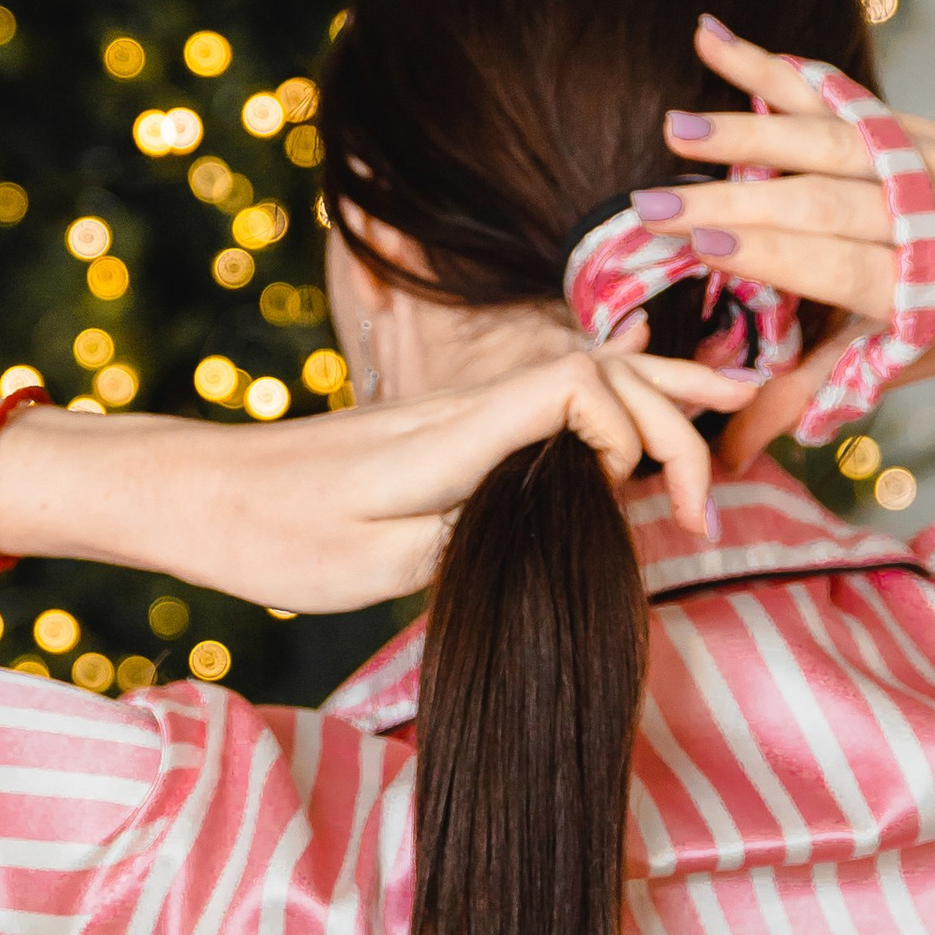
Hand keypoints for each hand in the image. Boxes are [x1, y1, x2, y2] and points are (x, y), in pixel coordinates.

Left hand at [210, 335, 759, 611]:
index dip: (639, 429)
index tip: (662, 506)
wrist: (196, 494)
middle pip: (595, 371)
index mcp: (451, 435)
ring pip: (577, 378)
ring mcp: (454, 413)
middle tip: (739, 451)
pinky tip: (640, 399)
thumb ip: (475, 532)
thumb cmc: (272, 536)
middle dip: (676, 404)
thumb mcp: (374, 563)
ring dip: (655, 392)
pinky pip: (547, 400)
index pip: (576, 388)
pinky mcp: (443, 430)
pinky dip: (610, 402)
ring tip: (732, 402)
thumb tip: (564, 514)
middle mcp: (462, 408)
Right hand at [631, 27, 934, 469]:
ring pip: (829, 142)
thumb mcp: (923, 357)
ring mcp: (927, 159)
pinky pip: (833, 92)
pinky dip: (770, 67)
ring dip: (746, 132)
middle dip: (734, 202)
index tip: (703, 249)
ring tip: (676, 130)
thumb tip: (729, 446)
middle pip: (825, 204)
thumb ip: (823, 387)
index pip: (847, 269)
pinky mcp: (910, 118)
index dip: (775, 257)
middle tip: (653, 206)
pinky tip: (712, 40)